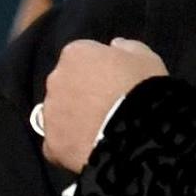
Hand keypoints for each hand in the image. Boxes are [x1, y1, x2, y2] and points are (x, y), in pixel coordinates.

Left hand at [38, 37, 167, 172]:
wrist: (138, 133)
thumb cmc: (142, 88)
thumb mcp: (145, 58)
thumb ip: (128, 47)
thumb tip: (115, 45)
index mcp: (75, 54)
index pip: (82, 57)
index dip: (99, 71)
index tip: (115, 83)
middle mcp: (55, 80)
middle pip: (67, 84)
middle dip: (82, 93)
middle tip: (107, 108)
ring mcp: (50, 114)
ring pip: (59, 114)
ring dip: (74, 119)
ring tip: (100, 132)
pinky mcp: (52, 145)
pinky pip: (57, 143)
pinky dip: (69, 146)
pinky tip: (88, 151)